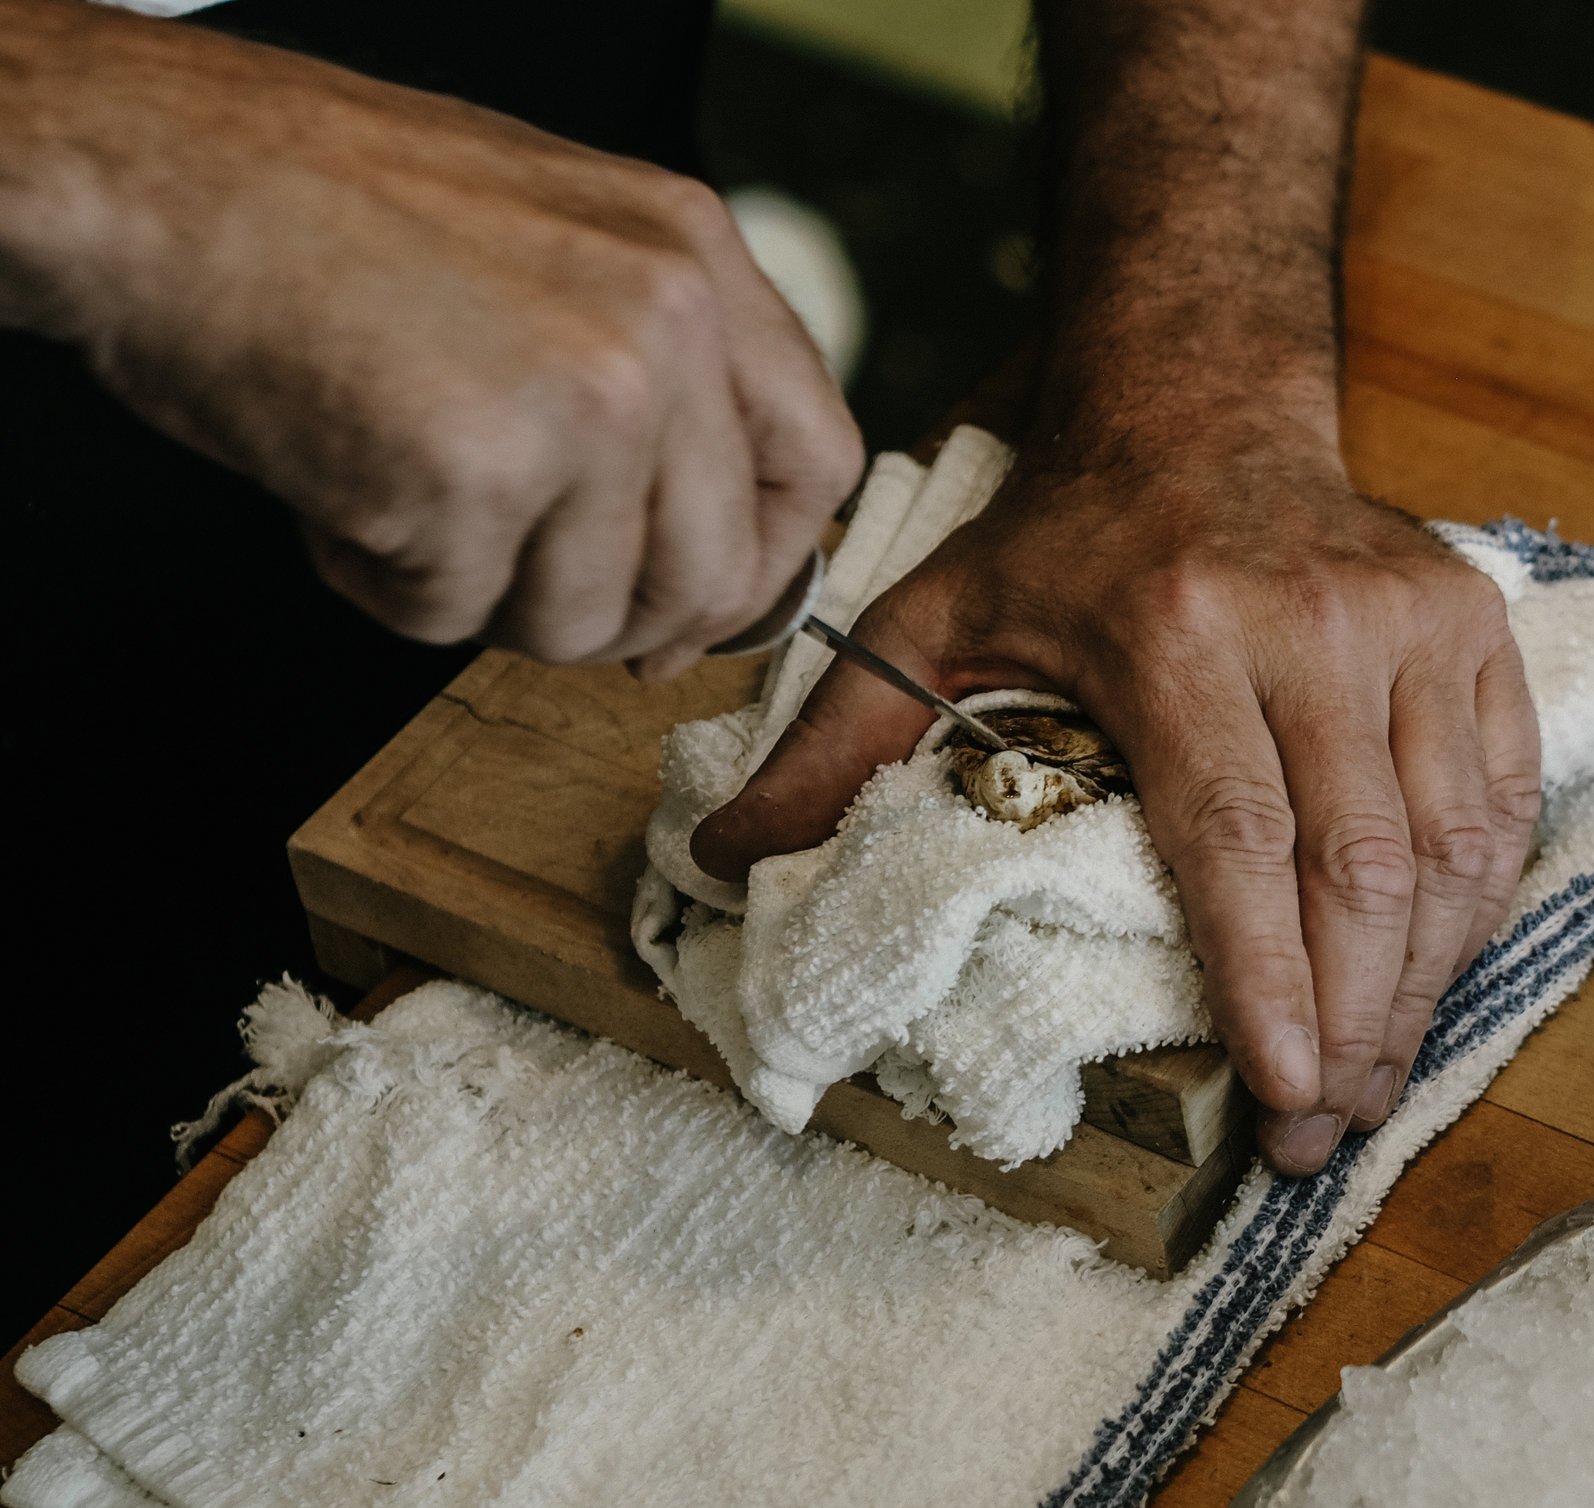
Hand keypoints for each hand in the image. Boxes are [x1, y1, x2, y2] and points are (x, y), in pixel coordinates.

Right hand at [0, 0, 859, 677]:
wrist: (152, 176)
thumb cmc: (324, 209)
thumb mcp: (555, 237)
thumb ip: (659, 364)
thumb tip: (711, 536)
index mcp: (694, 254)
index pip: (816, 459)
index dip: (760, 560)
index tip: (696, 596)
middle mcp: (663, 321)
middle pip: (712, 572)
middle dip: (617, 615)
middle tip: (521, 583)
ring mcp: (582, 398)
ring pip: (588, 618)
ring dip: (485, 597)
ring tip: (403, 491)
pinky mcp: (476, 476)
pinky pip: (455, 617)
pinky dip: (382, 582)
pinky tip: (339, 488)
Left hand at [692, 426, 1541, 1174]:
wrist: (1202, 405)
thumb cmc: (1068, 536)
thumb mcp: (930, 617)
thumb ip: (835, 744)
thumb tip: (718, 861)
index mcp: (1171, 631)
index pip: (1235, 835)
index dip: (1267, 977)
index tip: (1286, 1093)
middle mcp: (1309, 621)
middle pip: (1359, 861)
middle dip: (1353, 1021)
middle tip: (1325, 1134)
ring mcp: (1410, 618)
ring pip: (1448, 843)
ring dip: (1421, 984)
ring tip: (1375, 1085)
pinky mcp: (1472, 625)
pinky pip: (1504, 794)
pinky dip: (1477, 901)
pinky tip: (1433, 978)